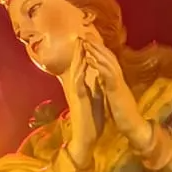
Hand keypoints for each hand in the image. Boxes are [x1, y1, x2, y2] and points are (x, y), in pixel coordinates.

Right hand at [60, 37, 100, 168]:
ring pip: (76, 72)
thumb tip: (95, 77)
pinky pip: (79, 85)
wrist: (86, 137)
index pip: (82, 67)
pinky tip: (81, 65)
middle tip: (80, 34)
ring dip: (77, 58)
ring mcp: (76, 94)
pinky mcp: (79, 102)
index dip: (83, 53)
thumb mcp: (94, 100)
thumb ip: (93, 87)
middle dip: (79, 50)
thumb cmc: (91, 120)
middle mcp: (77, 88)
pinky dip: (80, 74)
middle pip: (76, 65)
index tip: (86, 39)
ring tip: (79, 44)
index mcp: (82, 87)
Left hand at [80, 28, 148, 149]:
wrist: (133, 127)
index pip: (108, 61)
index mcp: (116, 80)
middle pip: (108, 56)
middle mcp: (118, 79)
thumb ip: (108, 85)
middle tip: (86, 32)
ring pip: (108, 62)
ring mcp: (118, 84)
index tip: (89, 40)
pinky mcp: (117, 91)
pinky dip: (99, 65)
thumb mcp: (113, 96)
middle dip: (97, 44)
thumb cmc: (123, 114)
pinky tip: (90, 58)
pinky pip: (107, 75)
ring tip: (86, 41)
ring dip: (97, 51)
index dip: (99, 49)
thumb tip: (102, 77)